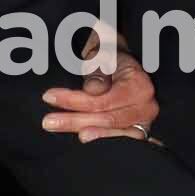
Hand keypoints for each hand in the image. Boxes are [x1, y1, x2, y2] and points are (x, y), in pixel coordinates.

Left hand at [41, 32, 158, 142]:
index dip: (75, 101)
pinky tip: (81, 136)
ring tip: (56, 126)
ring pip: (110, 130)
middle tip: (47, 121)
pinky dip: (98, 137)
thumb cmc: (108, 57)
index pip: (103, 101)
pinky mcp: (137, 130)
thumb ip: (98, 73)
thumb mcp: (100, 57)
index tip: (49, 97)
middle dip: (74, 120)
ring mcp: (143, 121)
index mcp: (140, 86)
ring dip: (82, 129)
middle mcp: (147, 106)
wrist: (119, 62)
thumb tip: (93, 90)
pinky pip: (116, 138)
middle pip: (106, 118)